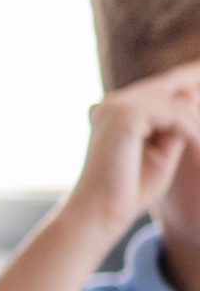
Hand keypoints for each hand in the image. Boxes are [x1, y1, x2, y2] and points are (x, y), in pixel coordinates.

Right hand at [61, 57, 199, 242]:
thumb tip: (191, 95)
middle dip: (197, 112)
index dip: (187, 78)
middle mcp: (114, 103)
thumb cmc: (129, 190)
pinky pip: (176, 116)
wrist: (100, 211)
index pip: (160, 85)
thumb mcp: (162, 153)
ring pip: (178, 105)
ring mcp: (117, 106)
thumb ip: (175, 127)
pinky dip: (194, 136)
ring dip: (199, 131)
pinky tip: (199, 157)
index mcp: (117, 110)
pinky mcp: (125, 115)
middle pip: (171, 87)